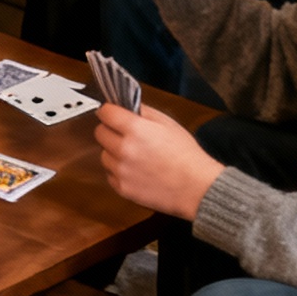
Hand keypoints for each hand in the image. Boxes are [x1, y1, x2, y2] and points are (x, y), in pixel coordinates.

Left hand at [96, 103, 223, 220]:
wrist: (197, 188)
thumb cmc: (187, 156)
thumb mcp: (168, 123)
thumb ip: (143, 112)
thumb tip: (126, 107)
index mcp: (135, 129)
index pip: (105, 113)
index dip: (109, 111)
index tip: (112, 114)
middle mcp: (124, 149)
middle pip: (100, 133)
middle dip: (110, 131)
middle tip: (125, 135)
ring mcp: (121, 170)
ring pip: (103, 155)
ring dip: (114, 153)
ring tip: (135, 156)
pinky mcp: (122, 188)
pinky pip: (110, 174)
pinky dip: (119, 172)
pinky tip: (136, 171)